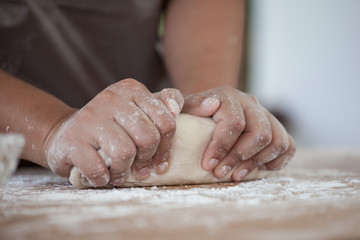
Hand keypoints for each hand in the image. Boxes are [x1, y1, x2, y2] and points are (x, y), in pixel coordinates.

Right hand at [44, 79, 183, 186]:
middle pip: (148, 138)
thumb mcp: (138, 109)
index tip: (159, 163)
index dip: (167, 148)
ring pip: (125, 152)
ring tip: (119, 173)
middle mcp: (111, 97)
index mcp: (131, 89)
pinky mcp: (72, 138)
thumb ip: (163, 106)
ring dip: (123, 171)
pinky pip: (99, 168)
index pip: (166, 121)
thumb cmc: (111, 126)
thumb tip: (176, 110)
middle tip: (140, 171)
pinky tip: (102, 175)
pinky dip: (103, 178)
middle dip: (146, 160)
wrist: (64, 133)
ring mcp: (90, 116)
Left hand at [182, 86, 295, 180]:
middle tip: (219, 173)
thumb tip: (211, 106)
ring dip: (256, 162)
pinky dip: (276, 161)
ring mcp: (266, 115)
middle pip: (259, 133)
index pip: (233, 122)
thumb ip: (191, 106)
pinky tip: (257, 168)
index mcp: (228, 96)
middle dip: (238, 157)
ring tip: (236, 175)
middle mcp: (251, 103)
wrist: (211, 108)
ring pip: (277, 141)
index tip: (208, 165)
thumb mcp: (186, 107)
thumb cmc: (196, 113)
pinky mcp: (277, 128)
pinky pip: (288, 146)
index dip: (221, 146)